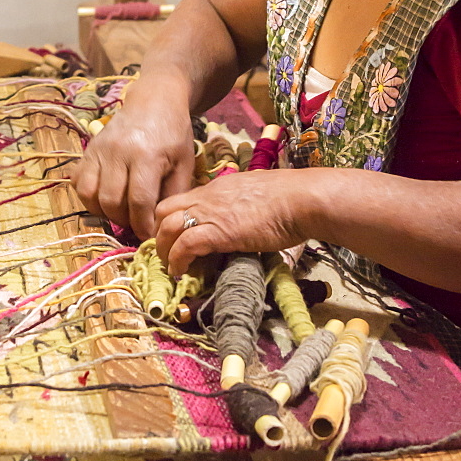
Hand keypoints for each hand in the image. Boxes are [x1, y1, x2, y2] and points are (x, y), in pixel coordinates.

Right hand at [71, 90, 194, 239]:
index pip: (139, 201)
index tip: (149, 235)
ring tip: (120, 211)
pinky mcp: (88, 150)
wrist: (154, 101)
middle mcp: (118, 153)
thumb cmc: (173, 133)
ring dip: (103, 211)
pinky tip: (105, 197)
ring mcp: (99, 150)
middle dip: (124, 220)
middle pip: (111, 201)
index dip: (143, 224)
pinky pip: (78, 182)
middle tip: (136, 222)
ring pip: (89, 194)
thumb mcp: (184, 162)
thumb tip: (162, 224)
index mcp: (146, 156)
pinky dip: (88, 197)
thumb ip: (174, 193)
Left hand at [154, 169, 319, 274]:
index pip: (180, 199)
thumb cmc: (289, 199)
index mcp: (216, 187)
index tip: (174, 237)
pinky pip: (185, 245)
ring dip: (164, 249)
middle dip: (159, 232)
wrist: (301, 199)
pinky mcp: (218, 232)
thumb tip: (240, 220)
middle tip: (167, 251)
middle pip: (164, 209)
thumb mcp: (255, 195)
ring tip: (170, 266)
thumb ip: (239, 205)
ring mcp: (211, 213)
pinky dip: (178, 260)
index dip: (171, 219)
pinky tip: (181, 272)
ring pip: (167, 227)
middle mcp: (207, 197)